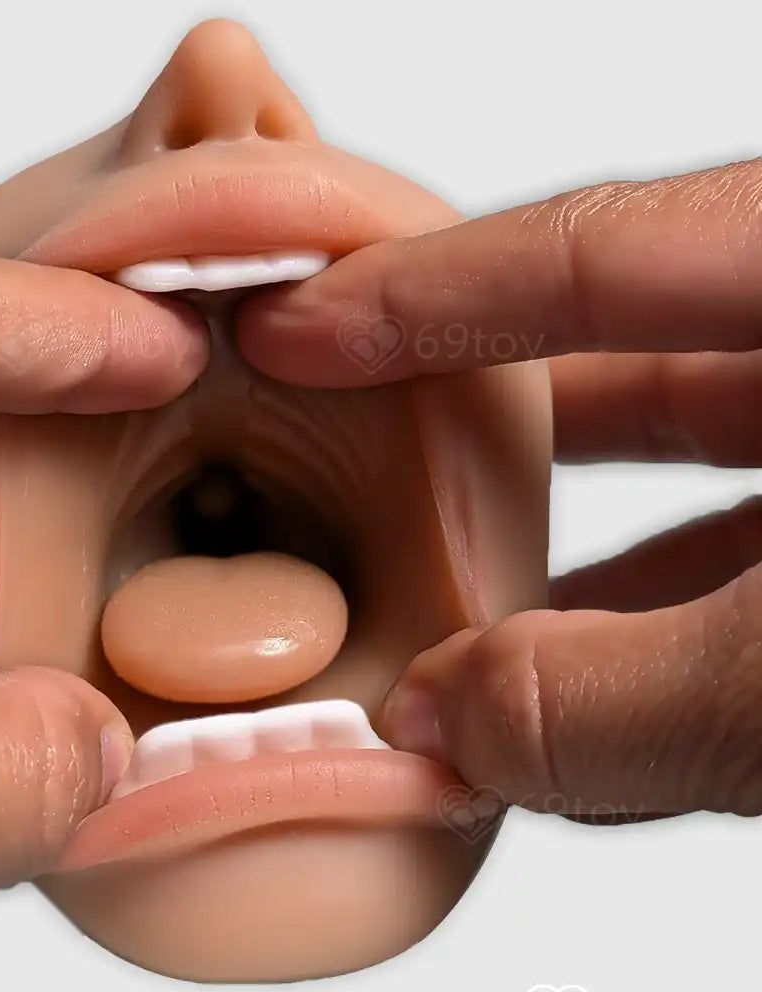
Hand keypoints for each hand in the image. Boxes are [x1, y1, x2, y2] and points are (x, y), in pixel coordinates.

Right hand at [238, 157, 761, 818]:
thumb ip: (608, 701)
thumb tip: (445, 728)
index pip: (593, 249)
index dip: (415, 290)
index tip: (288, 325)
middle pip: (636, 348)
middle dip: (482, 418)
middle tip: (356, 454)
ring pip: (703, 463)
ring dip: (578, 549)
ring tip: (462, 614)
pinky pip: (760, 553)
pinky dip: (671, 622)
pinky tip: (596, 696)